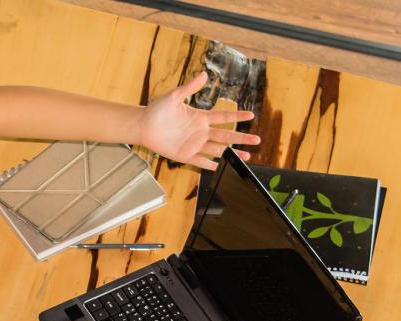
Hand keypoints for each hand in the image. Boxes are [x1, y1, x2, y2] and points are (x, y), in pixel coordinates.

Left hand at [138, 71, 261, 169]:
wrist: (143, 125)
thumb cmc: (157, 110)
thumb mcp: (174, 96)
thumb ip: (190, 87)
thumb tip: (204, 74)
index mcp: (200, 118)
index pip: (223, 117)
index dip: (237, 116)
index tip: (251, 116)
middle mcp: (200, 132)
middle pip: (225, 136)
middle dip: (241, 138)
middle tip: (256, 140)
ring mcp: (193, 144)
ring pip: (217, 150)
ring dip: (231, 153)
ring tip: (246, 157)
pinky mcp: (184, 155)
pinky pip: (200, 161)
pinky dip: (210, 165)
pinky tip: (221, 167)